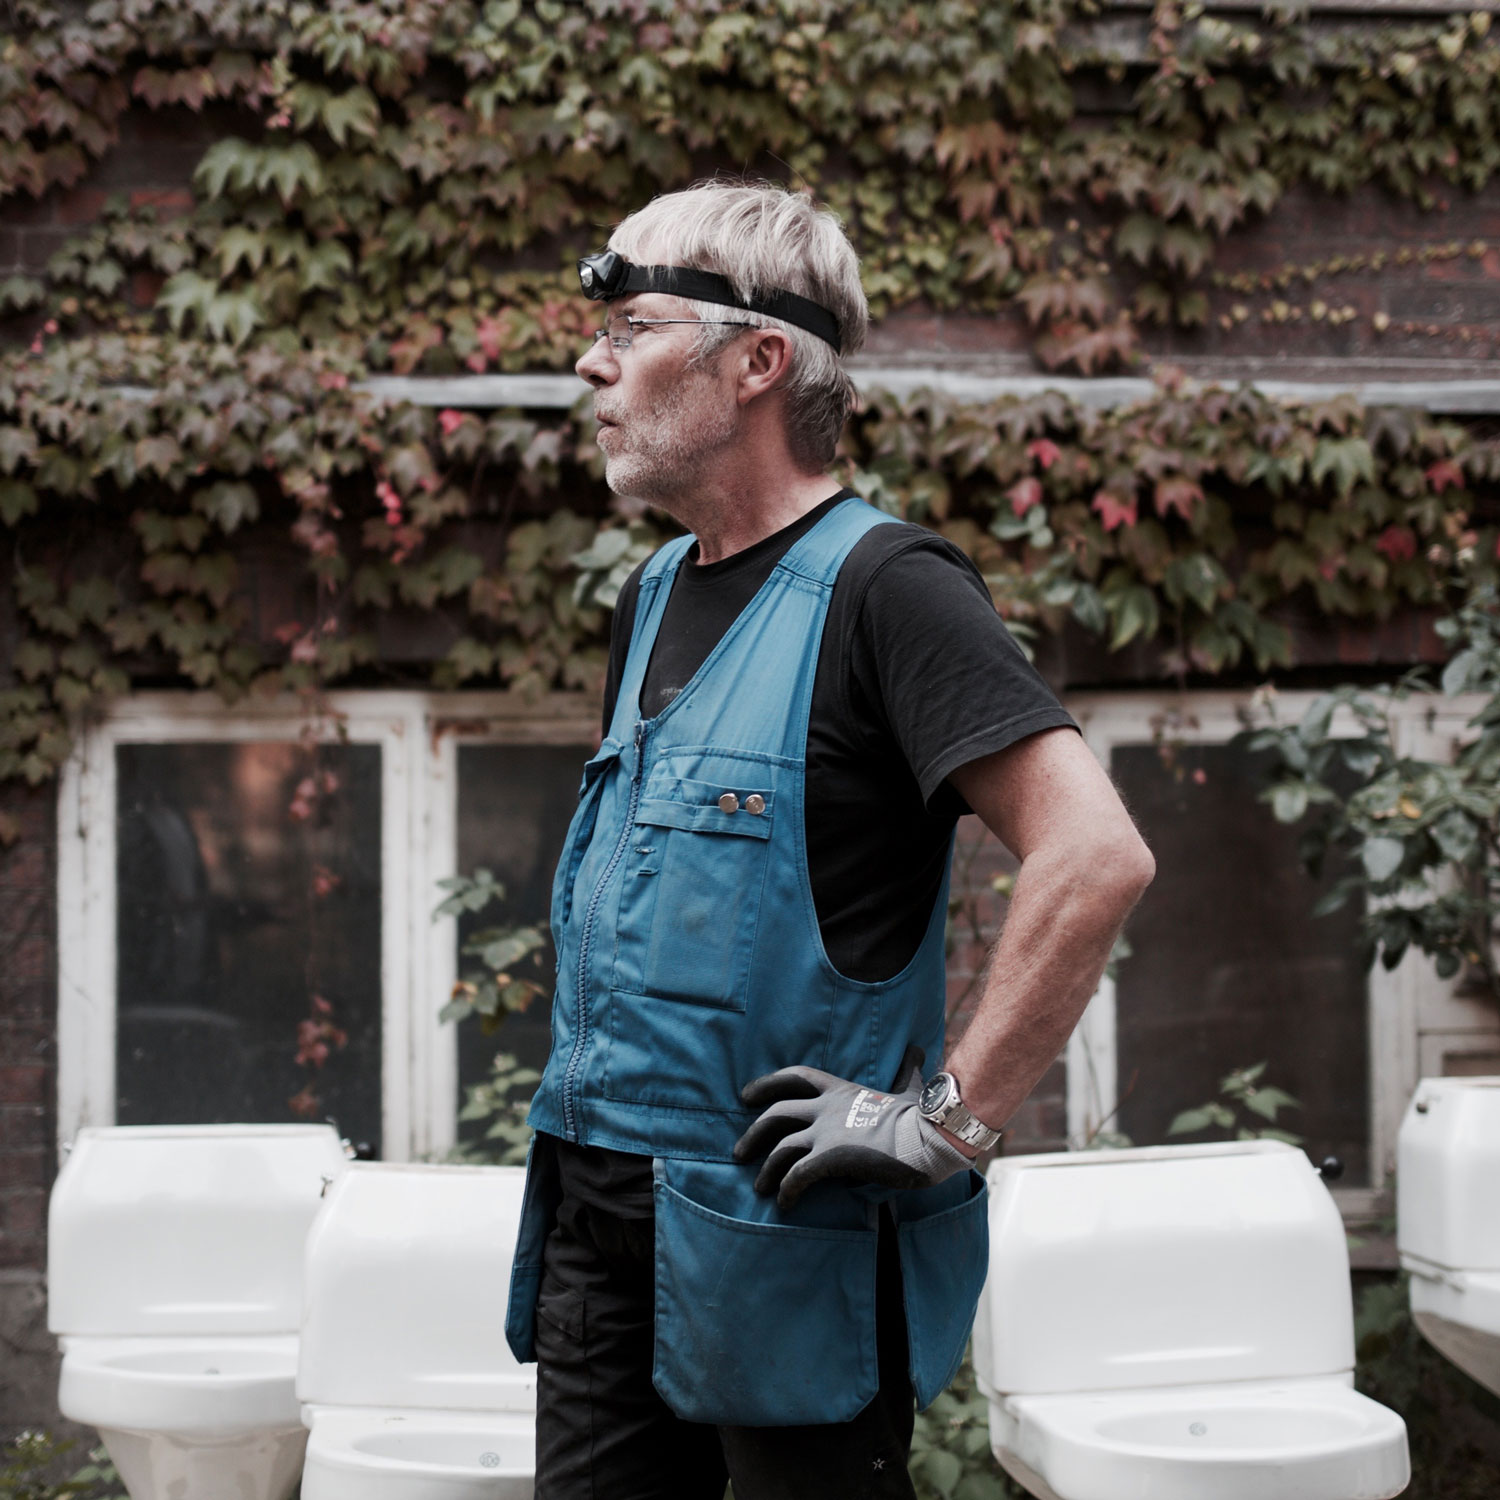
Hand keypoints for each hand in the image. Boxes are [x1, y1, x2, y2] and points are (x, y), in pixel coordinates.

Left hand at [732, 1046, 973, 1209]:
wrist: (930, 1136)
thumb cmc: (922, 1116)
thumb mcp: (909, 1088)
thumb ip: (907, 1071)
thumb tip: (919, 1051)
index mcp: (841, 1089)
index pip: (796, 1076)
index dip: (768, 1084)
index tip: (746, 1095)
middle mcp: (827, 1108)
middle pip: (777, 1114)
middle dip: (754, 1133)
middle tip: (739, 1152)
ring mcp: (827, 1132)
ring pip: (782, 1148)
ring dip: (767, 1170)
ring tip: (760, 1188)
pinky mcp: (831, 1157)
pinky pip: (798, 1176)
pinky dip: (787, 1189)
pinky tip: (784, 1202)